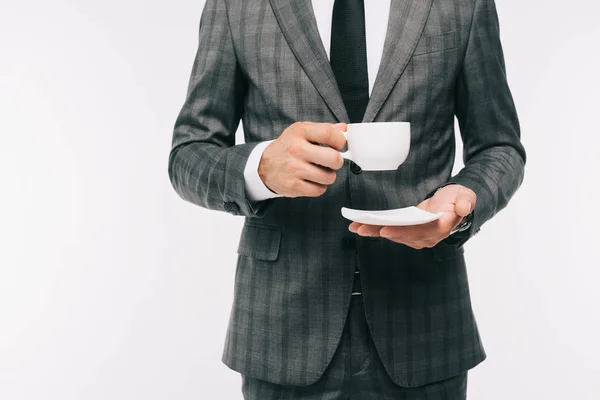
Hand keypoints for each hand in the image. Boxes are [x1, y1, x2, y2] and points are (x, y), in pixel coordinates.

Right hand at [258, 122, 346, 197]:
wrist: (265, 166)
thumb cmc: (288, 147)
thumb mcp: (302, 131)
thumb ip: (324, 129)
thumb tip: (344, 129)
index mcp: (300, 132)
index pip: (329, 133)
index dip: (340, 141)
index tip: (338, 145)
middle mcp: (296, 149)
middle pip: (334, 159)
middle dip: (337, 162)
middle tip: (331, 162)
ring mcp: (294, 169)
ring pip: (329, 177)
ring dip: (328, 176)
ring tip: (319, 171)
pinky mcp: (293, 186)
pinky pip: (319, 190)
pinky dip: (319, 187)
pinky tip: (312, 181)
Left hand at [348, 184, 475, 248]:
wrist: (454, 203)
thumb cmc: (459, 199)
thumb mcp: (466, 196)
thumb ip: (466, 201)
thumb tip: (463, 208)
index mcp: (441, 228)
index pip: (419, 232)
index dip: (402, 232)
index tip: (385, 230)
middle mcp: (428, 237)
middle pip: (402, 236)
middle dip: (381, 232)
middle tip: (361, 228)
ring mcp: (418, 237)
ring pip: (394, 235)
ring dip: (374, 231)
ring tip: (356, 226)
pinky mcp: (410, 233)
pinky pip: (392, 232)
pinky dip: (376, 229)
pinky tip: (362, 226)